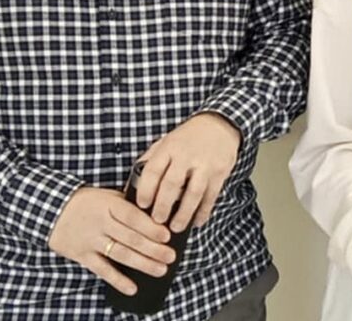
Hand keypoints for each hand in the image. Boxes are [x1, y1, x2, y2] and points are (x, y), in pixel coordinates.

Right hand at [48, 187, 174, 295]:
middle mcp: (101, 223)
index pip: (133, 217)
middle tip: (171, 256)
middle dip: (153, 249)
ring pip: (120, 255)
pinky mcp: (82, 256)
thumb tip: (157, 208)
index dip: (150, 228)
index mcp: (109, 205)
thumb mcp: (107, 195)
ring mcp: (91, 240)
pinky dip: (117, 280)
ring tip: (161, 270)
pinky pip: (102, 270)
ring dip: (142, 264)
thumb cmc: (88, 202)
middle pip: (130, 238)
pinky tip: (132, 288)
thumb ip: (129, 202)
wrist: (51, 210)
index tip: (167, 236)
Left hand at [135, 113, 241, 231]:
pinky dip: (203, 211)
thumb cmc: (187, 137)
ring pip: (193, 193)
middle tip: (157, 220)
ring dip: (184, 213)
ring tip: (175, 227)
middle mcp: (187, 155)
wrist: (220, 124)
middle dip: (163, 205)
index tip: (141, 205)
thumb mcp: (166, 141)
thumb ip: (150, 161)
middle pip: (172, 184)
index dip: (145, 190)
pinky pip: (211, 196)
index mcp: (169, 147)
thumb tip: (131, 186)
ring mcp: (205, 164)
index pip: (153, 170)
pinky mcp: (220, 172)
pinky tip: (196, 221)